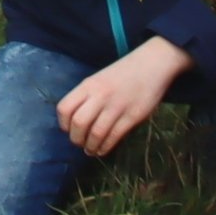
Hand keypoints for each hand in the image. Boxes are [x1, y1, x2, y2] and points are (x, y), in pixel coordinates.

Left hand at [57, 38, 192, 155]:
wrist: (152, 64)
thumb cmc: (123, 73)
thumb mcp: (99, 79)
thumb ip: (87, 97)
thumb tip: (76, 122)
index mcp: (88, 85)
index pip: (65, 108)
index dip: (63, 123)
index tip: (68, 130)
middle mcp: (100, 95)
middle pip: (78, 123)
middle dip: (76, 138)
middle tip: (79, 143)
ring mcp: (117, 106)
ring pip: (96, 133)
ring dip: (91, 146)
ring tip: (91, 150)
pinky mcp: (133, 116)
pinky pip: (114, 136)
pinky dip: (105, 147)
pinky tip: (103, 150)